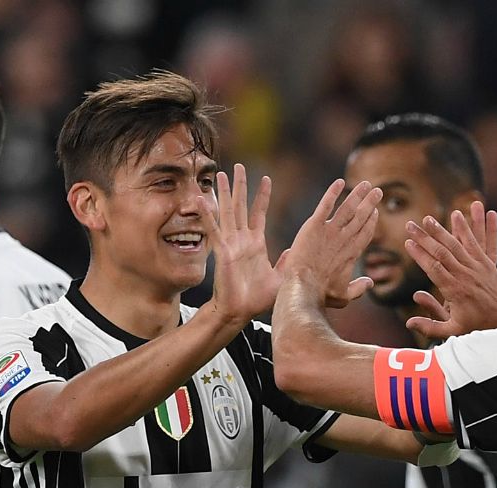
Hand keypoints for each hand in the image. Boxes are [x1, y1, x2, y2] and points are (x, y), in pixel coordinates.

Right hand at [203, 163, 277, 323]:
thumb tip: (294, 251)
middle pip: (241, 206)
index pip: (258, 213)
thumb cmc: (257, 299)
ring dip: (225, 192)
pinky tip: (202, 199)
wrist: (240, 312)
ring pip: (227, 212)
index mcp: (255, 244)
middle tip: (238, 166)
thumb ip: (286, 262)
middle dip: (240, 185)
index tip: (265, 179)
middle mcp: (241, 240)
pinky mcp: (222, 251)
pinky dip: (207, 214)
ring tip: (221, 173)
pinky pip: (213, 229)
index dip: (262, 196)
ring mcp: (230, 244)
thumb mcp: (280, 277)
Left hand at [282, 179, 380, 307]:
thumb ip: (358, 288)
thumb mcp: (344, 296)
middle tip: (377, 191)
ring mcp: (330, 231)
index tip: (375, 211)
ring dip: (358, 195)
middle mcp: (344, 239)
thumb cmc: (322, 295)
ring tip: (367, 184)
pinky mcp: (314, 226)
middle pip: (361, 217)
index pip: (365, 233)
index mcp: (351, 254)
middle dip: (370, 203)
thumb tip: (370, 283)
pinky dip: (333, 192)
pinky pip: (325, 205)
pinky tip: (340, 182)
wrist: (303, 287)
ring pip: (348, 208)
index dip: (371, 221)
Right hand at [404, 203, 496, 338]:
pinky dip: (470, 229)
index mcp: (455, 291)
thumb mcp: (454, 331)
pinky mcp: (487, 264)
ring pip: (459, 244)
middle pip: (442, 252)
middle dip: (425, 237)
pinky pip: (478, 243)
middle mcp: (466, 276)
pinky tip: (461, 217)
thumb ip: (430, 326)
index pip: (433, 268)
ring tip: (430, 218)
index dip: (419, 254)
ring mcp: (478, 268)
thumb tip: (409, 322)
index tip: (407, 242)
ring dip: (443, 229)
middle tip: (411, 225)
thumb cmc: (480, 327)